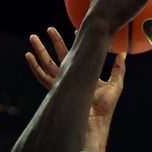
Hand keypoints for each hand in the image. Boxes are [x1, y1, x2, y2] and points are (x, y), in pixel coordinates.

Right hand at [26, 27, 125, 151]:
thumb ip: (118, 68)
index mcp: (84, 76)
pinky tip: (28, 56)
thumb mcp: (116, 84)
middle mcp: (71, 79)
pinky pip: (42, 77)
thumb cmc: (106, 107)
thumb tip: (123, 53)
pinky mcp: (56, 91)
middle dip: (55, 43)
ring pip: (48, 64)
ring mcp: (62, 85)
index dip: (76, 44)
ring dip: (40, 50)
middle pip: (60, 57)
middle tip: (49, 29)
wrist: (94, 123)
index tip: (75, 30)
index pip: (78, 56)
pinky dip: (34, 67)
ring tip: (33, 37)